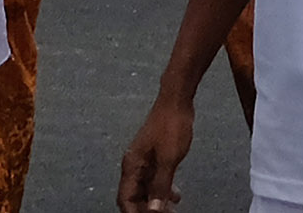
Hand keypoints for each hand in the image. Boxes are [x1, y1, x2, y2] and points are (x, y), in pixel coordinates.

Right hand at [118, 95, 194, 212]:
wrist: (177, 100)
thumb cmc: (171, 124)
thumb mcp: (168, 159)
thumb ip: (160, 184)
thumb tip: (153, 209)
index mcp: (132, 166)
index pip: (126, 199)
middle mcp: (134, 165)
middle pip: (135, 197)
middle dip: (147, 209)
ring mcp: (144, 160)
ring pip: (146, 189)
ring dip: (156, 201)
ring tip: (170, 211)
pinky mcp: (155, 156)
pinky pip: (155, 179)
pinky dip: (163, 189)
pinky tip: (175, 196)